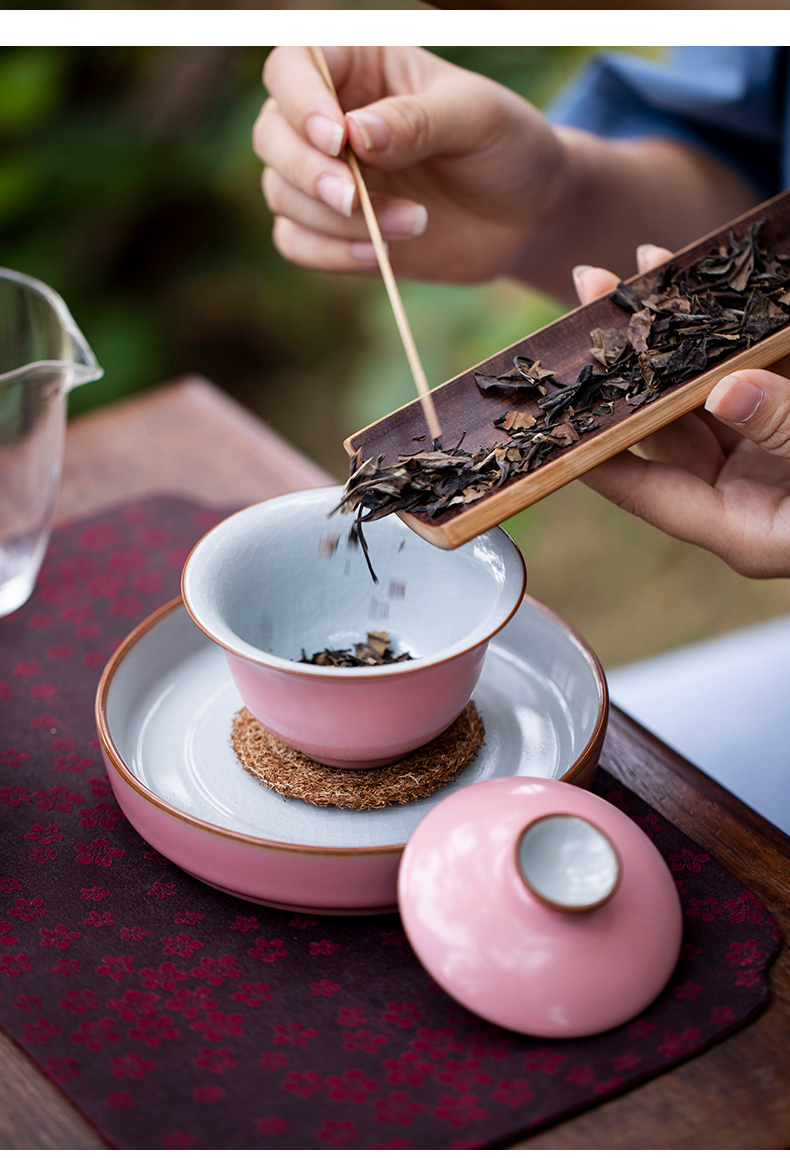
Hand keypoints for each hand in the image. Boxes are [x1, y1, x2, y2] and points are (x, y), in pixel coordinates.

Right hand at [253, 47, 565, 282]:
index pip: (293, 66)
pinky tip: (376, 255)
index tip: (337, 140)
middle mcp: (329, 116)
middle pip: (271, 134)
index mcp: (359, 64)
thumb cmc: (506, 147)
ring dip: (336, 221)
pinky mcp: (333, 230)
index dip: (301, 101)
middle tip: (355, 200)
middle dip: (308, 173)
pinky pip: (295, 242)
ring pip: (281, 193)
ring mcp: (326, 175)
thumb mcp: (476, 117)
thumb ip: (417, 120)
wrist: (525, 216)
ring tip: (414, 223)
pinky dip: (328, 254)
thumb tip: (355, 134)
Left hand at [573, 245, 789, 577]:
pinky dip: (726, 335)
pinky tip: (706, 291)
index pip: (647, 488)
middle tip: (591, 299)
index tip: (554, 399)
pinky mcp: (787, 416)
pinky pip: (746, 373)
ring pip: (699, 390)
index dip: (596, 442)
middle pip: (664, 426)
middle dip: (629, 361)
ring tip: (640, 272)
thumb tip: (725, 389)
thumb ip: (788, 429)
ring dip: (673, 335)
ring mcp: (763, 451)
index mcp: (738, 528)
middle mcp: (740, 492)